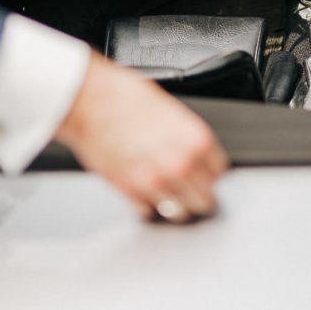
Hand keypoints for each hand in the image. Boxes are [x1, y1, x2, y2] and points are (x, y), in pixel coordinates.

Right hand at [54, 52, 229, 222]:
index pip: (220, 174)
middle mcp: (181, 164)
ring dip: (175, 205)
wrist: (90, 101)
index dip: (210, 175)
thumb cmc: (126, 96)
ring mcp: (156, 182)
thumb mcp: (171, 110)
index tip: (204, 175)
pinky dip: (147, 204)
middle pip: (205, 200)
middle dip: (198, 196)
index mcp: (197, 140)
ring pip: (180, 213)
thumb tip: (198, 156)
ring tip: (166, 191)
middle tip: (188, 189)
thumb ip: (188, 138)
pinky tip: (142, 188)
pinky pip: (149, 211)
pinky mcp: (130, 192)